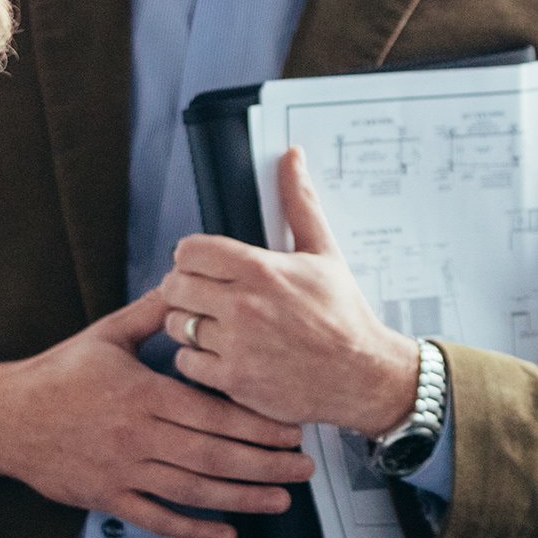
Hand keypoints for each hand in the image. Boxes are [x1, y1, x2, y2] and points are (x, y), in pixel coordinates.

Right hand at [0, 288, 313, 537]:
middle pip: (212, 454)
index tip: (292, 428)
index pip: (211, 412)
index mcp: (141, 393)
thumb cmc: (58, 374)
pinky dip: (193, 530)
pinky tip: (228, 534)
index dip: (256, 424)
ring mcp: (122, 471)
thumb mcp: (105, 335)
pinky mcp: (108, 498)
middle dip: (264, 464)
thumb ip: (152, 315)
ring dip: (242, 498)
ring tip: (282, 499)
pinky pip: (157, 519)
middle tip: (304, 467)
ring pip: (192, 491)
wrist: (2, 418)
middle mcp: (136, 436)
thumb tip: (187, 286)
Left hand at [160, 148, 420, 437]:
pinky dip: (197, 359)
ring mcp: (236, 345)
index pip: (189, 251)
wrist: (363, 375)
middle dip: (186, 289)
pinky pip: (185, 361)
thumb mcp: (325, 253)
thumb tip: (292, 157)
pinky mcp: (233, 381)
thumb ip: (300, 203)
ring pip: (175, 324)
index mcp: (262, 269)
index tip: (203, 266)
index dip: (192, 257)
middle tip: (205, 297)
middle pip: (174, 286)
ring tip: (214, 326)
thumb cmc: (344, 315)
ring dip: (188, 324)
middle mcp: (244, 306)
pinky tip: (221, 354)